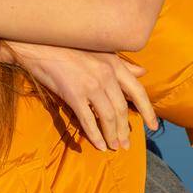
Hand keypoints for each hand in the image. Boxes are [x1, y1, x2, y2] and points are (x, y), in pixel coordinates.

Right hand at [11, 42, 159, 151]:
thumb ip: (122, 64)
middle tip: (126, 144)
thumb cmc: (69, 47)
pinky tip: (98, 145)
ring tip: (113, 147)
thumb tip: (143, 71)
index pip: (138, 91)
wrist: (40, 45)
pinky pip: (88, 121)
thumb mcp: (100, 51)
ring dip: (112, 135)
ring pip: (108, 117)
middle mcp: (107, 75)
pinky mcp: (74, 95)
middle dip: (125, 130)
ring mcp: (91, 85)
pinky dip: (95, 136)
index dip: (148, 111)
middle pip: (122, 109)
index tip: (153, 126)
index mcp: (115, 64)